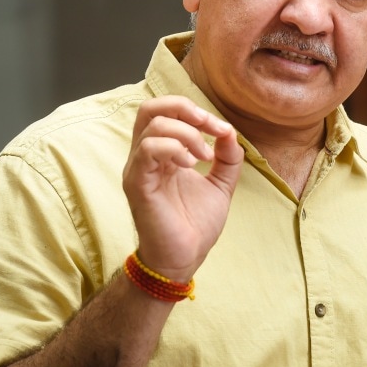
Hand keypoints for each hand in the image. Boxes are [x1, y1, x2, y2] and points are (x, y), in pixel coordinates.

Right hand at [122, 96, 243, 282]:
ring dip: (187, 134)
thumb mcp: (220, 185)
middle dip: (185, 109)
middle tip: (208, 128)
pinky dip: (175, 148)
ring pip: (152, 124)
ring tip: (204, 157)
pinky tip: (192, 165)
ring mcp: (138, 168)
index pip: (168, 112)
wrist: (184, 258)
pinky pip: (148, 149)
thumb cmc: (195, 225)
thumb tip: (230, 132)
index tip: (223, 131)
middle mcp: (146, 156)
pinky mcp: (137, 183)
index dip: (197, 112)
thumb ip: (228, 158)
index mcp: (163, 153)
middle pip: (151, 108)